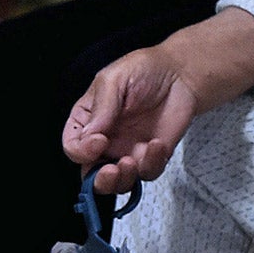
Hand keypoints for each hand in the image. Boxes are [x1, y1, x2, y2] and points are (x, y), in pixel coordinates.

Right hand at [63, 46, 198, 193]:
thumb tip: (88, 136)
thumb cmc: (144, 70)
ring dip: (123, 180)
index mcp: (88, 120)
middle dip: (99, 180)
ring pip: (118, 182)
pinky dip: (151, 164)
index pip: (73, 145)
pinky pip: (147, 173)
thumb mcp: (115, 80)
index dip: (80, 150)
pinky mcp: (151, 157)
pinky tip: (157, 144)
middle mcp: (105, 140)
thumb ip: (101, 108)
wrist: (180, 74)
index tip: (98, 141)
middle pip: (91, 173)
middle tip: (112, 171)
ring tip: (133, 162)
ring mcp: (128, 151)